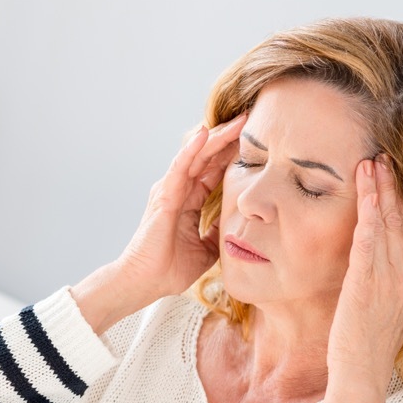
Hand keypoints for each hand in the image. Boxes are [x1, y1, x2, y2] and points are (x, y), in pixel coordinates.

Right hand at [115, 113, 247, 302]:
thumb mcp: (207, 249)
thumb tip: (238, 223)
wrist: (145, 283)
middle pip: (207, 156)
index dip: (233, 154)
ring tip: (238, 121)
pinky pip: (179, 167)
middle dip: (229, 138)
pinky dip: (191, 149)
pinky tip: (205, 134)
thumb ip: (219, 231)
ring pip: (196, 155)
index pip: (214, 169)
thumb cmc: (169, 269)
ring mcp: (170, 190)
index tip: (257, 140)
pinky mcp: (163, 196)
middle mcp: (179, 190)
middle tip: (252, 119)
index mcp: (190, 200)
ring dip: (216, 137)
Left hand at [327, 154, 402, 391]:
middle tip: (385, 157)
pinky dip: (370, 213)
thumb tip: (366, 272)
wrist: (362, 378)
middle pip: (402, 222)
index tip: (394, 179)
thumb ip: (378, 289)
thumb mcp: (377, 315)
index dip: (402, 204)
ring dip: (380, 190)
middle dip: (394, 188)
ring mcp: (390, 280)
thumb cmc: (362, 352)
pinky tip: (366, 191)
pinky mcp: (368, 284)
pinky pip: (370, 241)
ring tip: (373, 162)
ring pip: (388, 224)